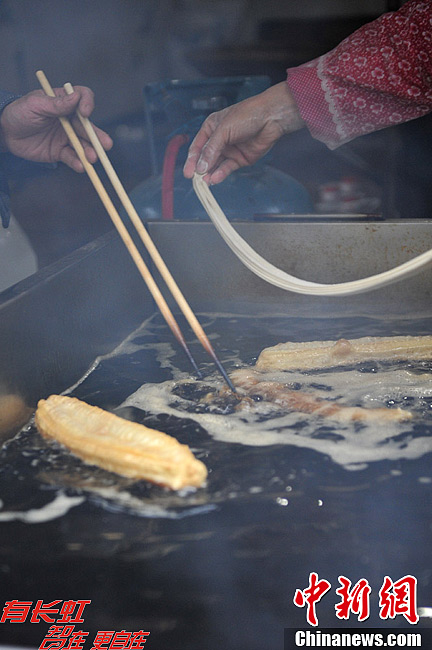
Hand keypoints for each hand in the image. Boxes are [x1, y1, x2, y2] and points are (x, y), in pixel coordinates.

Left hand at [0, 86, 112, 171]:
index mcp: (64, 102)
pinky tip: (81, 166)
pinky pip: (72, 158)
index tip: (85, 112)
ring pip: (83, 144)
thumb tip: (76, 97)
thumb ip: (56, 104)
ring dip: (90, 151)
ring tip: (92, 158)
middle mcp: (69, 119)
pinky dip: (77, 162)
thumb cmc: (19, 113)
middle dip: (97, 136)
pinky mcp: (60, 152)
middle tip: (105, 145)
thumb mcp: (35, 104)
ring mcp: (66, 136)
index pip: (83, 98)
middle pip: (88, 126)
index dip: (87, 103)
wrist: (6, 133)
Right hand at [183, 82, 303, 184]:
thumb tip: (200, 167)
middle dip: (200, 169)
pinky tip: (215, 178)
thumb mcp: (224, 130)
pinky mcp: (240, 159)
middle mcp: (219, 139)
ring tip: (204, 182)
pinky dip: (221, 174)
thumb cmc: (247, 116)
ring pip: (215, 165)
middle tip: (195, 180)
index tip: (188, 172)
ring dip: (209, 173)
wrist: (271, 118)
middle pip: (205, 158)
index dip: (192, 160)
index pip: (197, 147)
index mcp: (211, 128)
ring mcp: (230, 150)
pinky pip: (227, 168)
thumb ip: (211, 150)